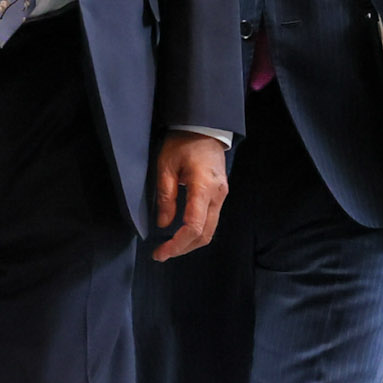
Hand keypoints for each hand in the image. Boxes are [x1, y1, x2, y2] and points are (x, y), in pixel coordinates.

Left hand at [151, 132, 229, 261]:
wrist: (205, 128)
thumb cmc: (184, 142)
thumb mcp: (166, 166)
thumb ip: (165, 197)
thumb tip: (163, 224)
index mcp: (203, 187)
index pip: (193, 226)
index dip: (177, 244)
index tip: (161, 252)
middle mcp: (217, 195)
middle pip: (204, 235)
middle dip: (182, 249)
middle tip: (161, 254)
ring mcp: (221, 196)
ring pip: (209, 231)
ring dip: (190, 243)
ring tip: (169, 247)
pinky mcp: (219, 195)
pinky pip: (210, 220)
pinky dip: (196, 232)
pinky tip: (180, 233)